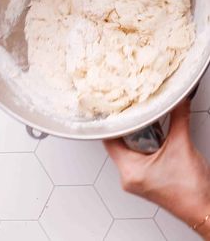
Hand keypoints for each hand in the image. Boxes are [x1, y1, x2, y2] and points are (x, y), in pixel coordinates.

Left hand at [105, 100, 209, 238]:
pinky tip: (151, 136)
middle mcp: (129, 177)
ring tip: (140, 120)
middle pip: (116, 144)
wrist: (204, 211)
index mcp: (130, 171)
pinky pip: (137, 157)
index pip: (109, 140)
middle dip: (124, 126)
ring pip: (127, 150)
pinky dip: (142, 145)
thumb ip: (178, 117)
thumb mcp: (182, 145)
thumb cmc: (191, 191)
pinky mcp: (146, 181)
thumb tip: (177, 100)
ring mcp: (137, 180)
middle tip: (128, 109)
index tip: (114, 108)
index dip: (111, 122)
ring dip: (134, 136)